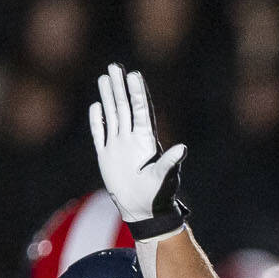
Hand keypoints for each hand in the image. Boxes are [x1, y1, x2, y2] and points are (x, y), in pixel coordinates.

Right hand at [89, 64, 185, 226]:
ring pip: (112, 115)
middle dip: (120, 87)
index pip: (140, 111)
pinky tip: (95, 105)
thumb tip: (183, 149)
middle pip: (124, 107)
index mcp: (146, 141)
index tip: (134, 75)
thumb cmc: (158, 196)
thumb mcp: (165, 179)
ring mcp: (118, 146)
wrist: (142, 211)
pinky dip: (97, 120)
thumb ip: (170, 163)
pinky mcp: (106, 155)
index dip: (137, 93)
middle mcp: (132, 139)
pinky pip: (100, 133)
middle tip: (115, 66)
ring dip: (108, 97)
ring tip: (105, 77)